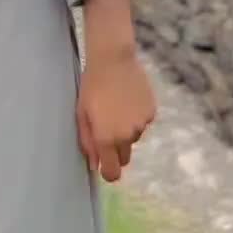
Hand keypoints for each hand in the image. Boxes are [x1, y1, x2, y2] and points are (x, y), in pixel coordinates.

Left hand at [76, 47, 155, 183]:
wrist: (113, 59)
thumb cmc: (92, 86)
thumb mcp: (82, 114)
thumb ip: (87, 142)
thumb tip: (94, 165)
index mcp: (106, 139)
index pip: (112, 172)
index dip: (108, 172)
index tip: (104, 165)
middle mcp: (126, 136)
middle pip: (124, 158)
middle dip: (116, 150)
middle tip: (108, 129)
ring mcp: (141, 124)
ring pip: (134, 138)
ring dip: (127, 130)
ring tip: (118, 107)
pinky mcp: (151, 112)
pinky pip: (143, 122)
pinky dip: (137, 116)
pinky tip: (129, 99)